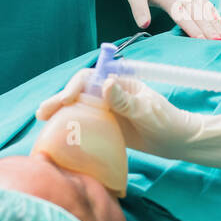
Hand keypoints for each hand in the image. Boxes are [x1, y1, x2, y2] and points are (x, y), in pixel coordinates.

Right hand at [38, 68, 203, 156]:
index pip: (90, 78)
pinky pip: (86, 124)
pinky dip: (71, 126)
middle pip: (79, 92)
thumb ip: (125, 100)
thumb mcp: (147, 111)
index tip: (67, 100)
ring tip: (43, 120)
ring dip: (61, 112)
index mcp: (120, 83)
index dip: (75, 87)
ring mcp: (107, 111)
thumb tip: (105, 84)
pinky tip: (58, 133)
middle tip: (43, 113)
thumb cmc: (166, 122)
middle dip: (60, 99)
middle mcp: (110, 94)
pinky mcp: (107, 127)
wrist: (177, 141)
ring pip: (79, 108)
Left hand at [124, 0, 220, 37]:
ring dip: (215, 23)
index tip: (201, 39)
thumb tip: (144, 25)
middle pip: (198, 14)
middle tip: (218, 42)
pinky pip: (207, 5)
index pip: (182, 15)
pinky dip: (215, 16)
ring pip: (206, 10)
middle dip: (209, 29)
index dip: (192, 27)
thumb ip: (139, 9)